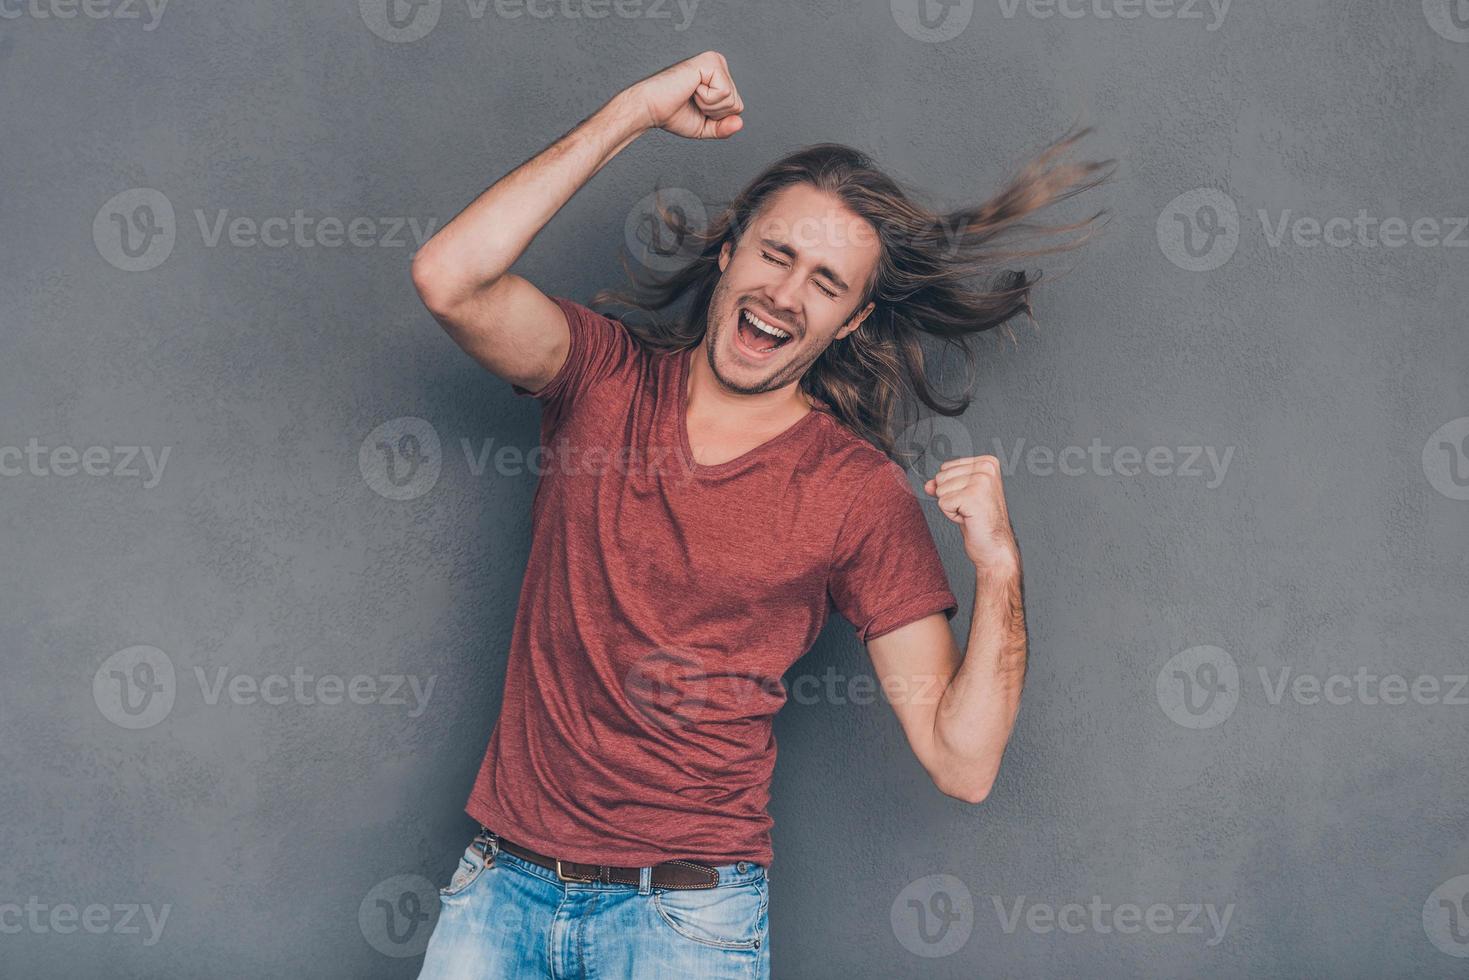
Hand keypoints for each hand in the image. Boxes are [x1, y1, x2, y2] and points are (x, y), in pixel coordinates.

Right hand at [628, 51, 743, 139]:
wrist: (651, 108)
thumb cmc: (673, 114)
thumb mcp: (705, 127)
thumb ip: (724, 128)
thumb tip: (740, 123)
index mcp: (719, 77)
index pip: (737, 108)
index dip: (717, 117)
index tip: (696, 108)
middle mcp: (719, 65)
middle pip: (737, 105)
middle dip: (714, 112)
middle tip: (692, 102)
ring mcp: (716, 61)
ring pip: (732, 100)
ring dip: (709, 106)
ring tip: (691, 95)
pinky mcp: (711, 62)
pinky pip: (724, 93)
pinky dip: (706, 99)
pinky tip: (691, 89)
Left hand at [923, 456, 1021, 572]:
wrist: (994, 546)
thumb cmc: (982, 521)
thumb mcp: (961, 496)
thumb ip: (944, 485)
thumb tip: (928, 484)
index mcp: (987, 463)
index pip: (946, 467)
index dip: (952, 488)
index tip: (970, 499)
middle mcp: (986, 468)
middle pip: (941, 477)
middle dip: (950, 497)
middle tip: (970, 507)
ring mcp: (981, 481)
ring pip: (940, 490)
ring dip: (951, 506)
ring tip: (970, 512)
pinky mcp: (972, 496)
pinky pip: (942, 502)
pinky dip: (951, 515)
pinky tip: (968, 518)